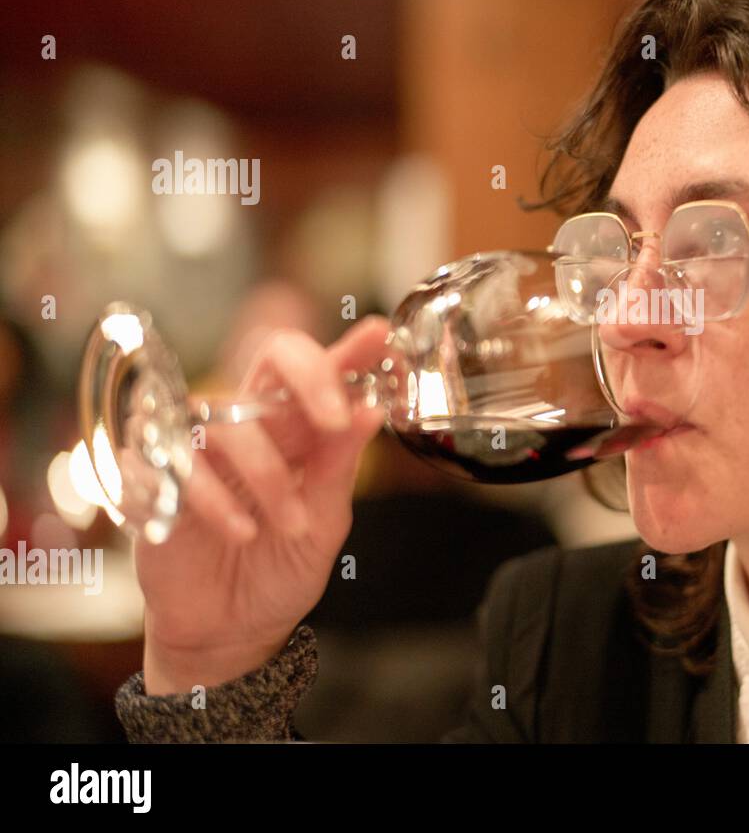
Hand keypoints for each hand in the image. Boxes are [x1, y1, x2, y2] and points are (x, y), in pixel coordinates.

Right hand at [134, 316, 390, 694]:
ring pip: (227, 424)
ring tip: (290, 525)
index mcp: (290, 429)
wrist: (230, 632)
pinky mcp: (150, 482)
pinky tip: (240, 530)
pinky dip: (213, 500)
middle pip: (268, 365)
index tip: (378, 335)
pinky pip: (174, 467)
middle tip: (338, 421)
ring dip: (267, 476)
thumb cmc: (279, 568)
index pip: (313, 371)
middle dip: (311, 384)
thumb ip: (340, 467)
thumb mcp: (325, 522)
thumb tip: (372, 410)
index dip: (345, 350)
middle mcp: (243, 426)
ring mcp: (193, 449)